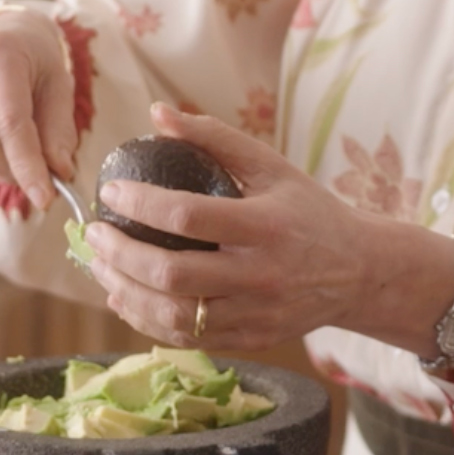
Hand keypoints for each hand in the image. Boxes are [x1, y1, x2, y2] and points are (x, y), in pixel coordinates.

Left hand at [87, 105, 438, 352]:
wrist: (359, 272)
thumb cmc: (309, 211)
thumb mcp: (272, 166)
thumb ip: (215, 137)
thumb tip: (158, 114)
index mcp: (266, 227)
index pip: (189, 217)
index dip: (140, 204)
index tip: (111, 192)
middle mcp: (261, 277)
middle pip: (172, 275)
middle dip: (120, 255)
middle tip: (94, 233)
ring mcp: (255, 316)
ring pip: (172, 316)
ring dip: (124, 292)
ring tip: (101, 267)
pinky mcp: (250, 340)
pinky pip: (185, 338)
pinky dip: (145, 320)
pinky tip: (125, 297)